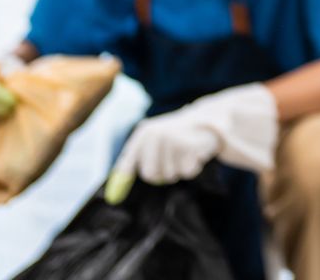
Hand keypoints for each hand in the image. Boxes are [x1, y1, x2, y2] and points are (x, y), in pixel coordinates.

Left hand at [110, 83, 277, 187]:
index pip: (129, 164)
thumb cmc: (174, 137)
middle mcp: (155, 134)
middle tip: (171, 160)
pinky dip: (192, 168)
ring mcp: (173, 140)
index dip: (124, 179)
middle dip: (162, 173)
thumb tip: (113, 196)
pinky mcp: (190, 146)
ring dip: (179, 169)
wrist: (206, 120)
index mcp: (143, 133)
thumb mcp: (152, 144)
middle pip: (150, 175)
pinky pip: (187, 172)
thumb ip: (132, 166)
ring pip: (170, 175)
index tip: (114, 199)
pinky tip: (195, 154)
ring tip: (185, 153)